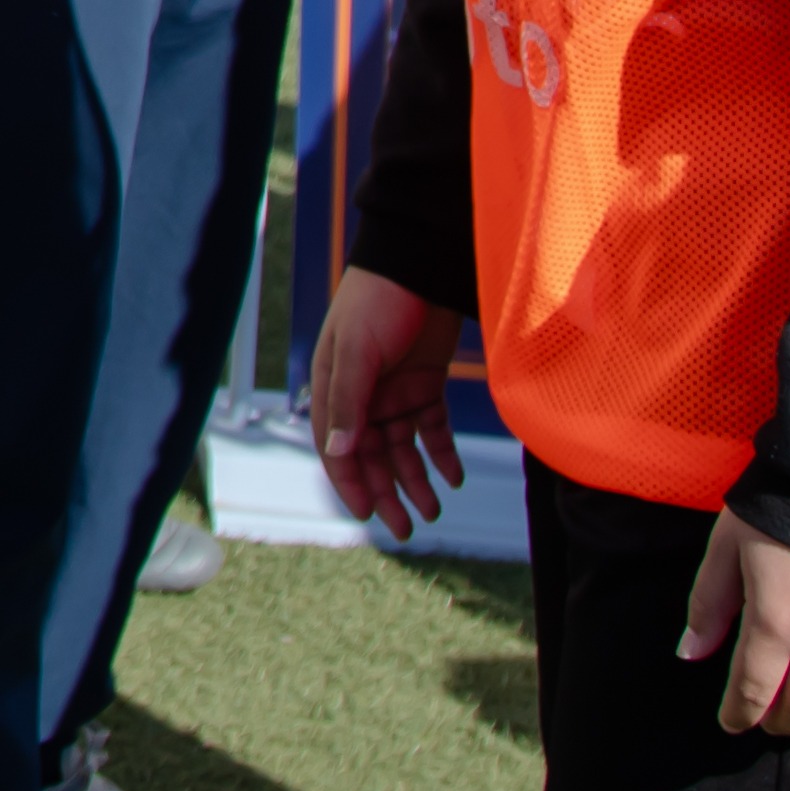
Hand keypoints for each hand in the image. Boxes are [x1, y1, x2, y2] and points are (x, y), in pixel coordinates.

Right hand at [307, 269, 468, 540]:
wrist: (419, 262)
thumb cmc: (378, 299)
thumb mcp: (358, 350)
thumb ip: (349, 401)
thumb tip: (338, 451)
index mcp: (336, 388)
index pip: (338, 449)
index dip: (351, 484)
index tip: (369, 516)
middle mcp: (363, 396)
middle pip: (373, 457)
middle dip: (388, 493)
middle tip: (407, 528)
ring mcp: (394, 391)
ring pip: (404, 449)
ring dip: (416, 480)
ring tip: (434, 510)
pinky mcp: (425, 383)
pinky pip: (431, 428)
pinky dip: (441, 453)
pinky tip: (454, 476)